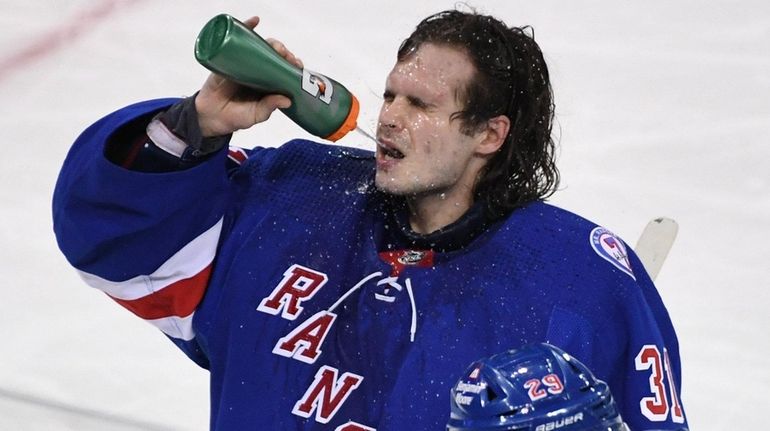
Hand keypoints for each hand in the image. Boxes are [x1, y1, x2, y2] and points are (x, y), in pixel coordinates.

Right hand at [194, 16, 303, 136]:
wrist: (211, 116)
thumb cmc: (236, 117)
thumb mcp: (255, 115)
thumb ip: (269, 108)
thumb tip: (287, 100)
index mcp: (270, 85)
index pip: (286, 71)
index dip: (294, 65)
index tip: (298, 65)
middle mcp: (260, 72)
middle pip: (276, 56)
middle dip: (285, 53)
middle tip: (287, 56)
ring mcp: (246, 64)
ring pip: (262, 47)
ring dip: (272, 43)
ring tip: (276, 47)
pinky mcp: (231, 58)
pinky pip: (239, 40)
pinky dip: (247, 28)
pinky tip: (255, 21)